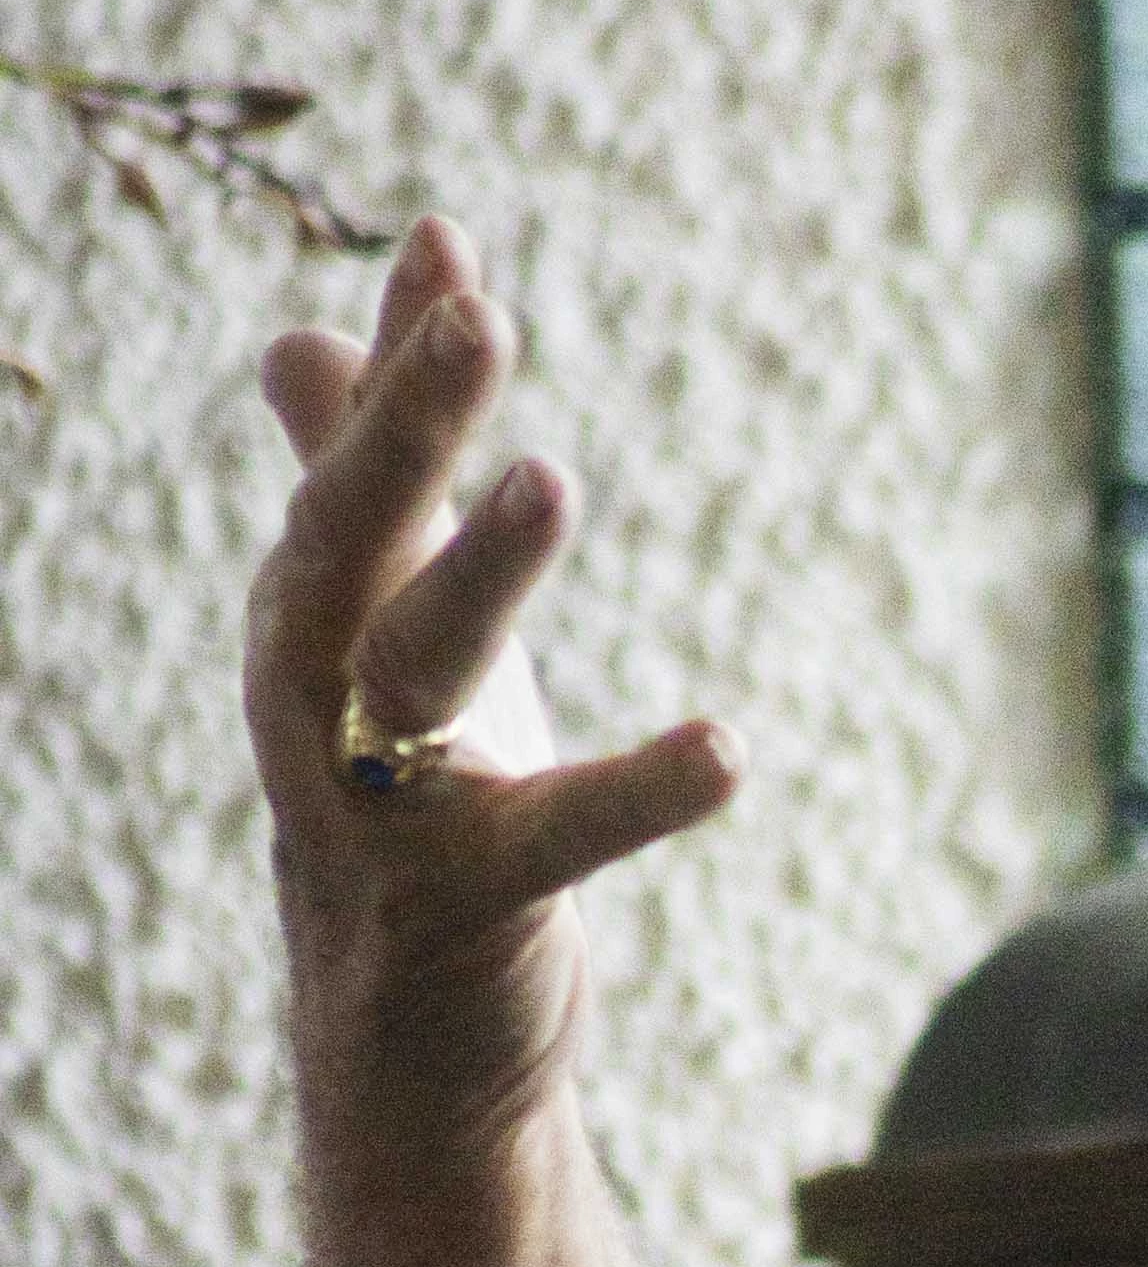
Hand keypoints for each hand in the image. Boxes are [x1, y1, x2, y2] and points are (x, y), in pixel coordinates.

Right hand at [245, 212, 740, 1152]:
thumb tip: (301, 333)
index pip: (346, 461)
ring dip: (478, 569)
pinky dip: (640, 793)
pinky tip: (727, 753)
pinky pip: (556, 835)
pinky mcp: (466, 903)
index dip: (395, 355)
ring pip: (417, 666)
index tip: (448, 239)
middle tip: (481, 319)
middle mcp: (317, 692)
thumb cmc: (396, 795)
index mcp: (310, 612)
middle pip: (347, 537)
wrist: (399, 1027)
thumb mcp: (379, 630)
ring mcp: (380, 800)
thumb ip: (351, 478)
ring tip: (550, 480)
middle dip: (405, 428)